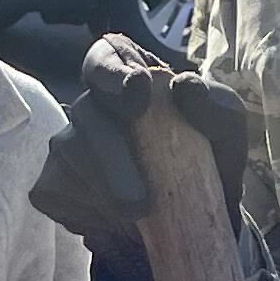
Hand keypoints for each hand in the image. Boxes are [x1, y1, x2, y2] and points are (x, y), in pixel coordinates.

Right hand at [27, 36, 249, 266]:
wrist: (193, 221)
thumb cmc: (206, 159)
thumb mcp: (226, 132)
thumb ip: (215, 105)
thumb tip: (185, 88)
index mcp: (131, 76)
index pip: (106, 56)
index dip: (114, 70)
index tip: (138, 88)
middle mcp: (93, 105)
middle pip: (88, 112)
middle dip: (114, 154)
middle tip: (142, 196)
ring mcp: (68, 143)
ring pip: (71, 154)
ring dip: (105, 189)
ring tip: (139, 217)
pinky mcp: (53, 183)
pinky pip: (56, 190)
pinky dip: (87, 211)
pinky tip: (114, 225)